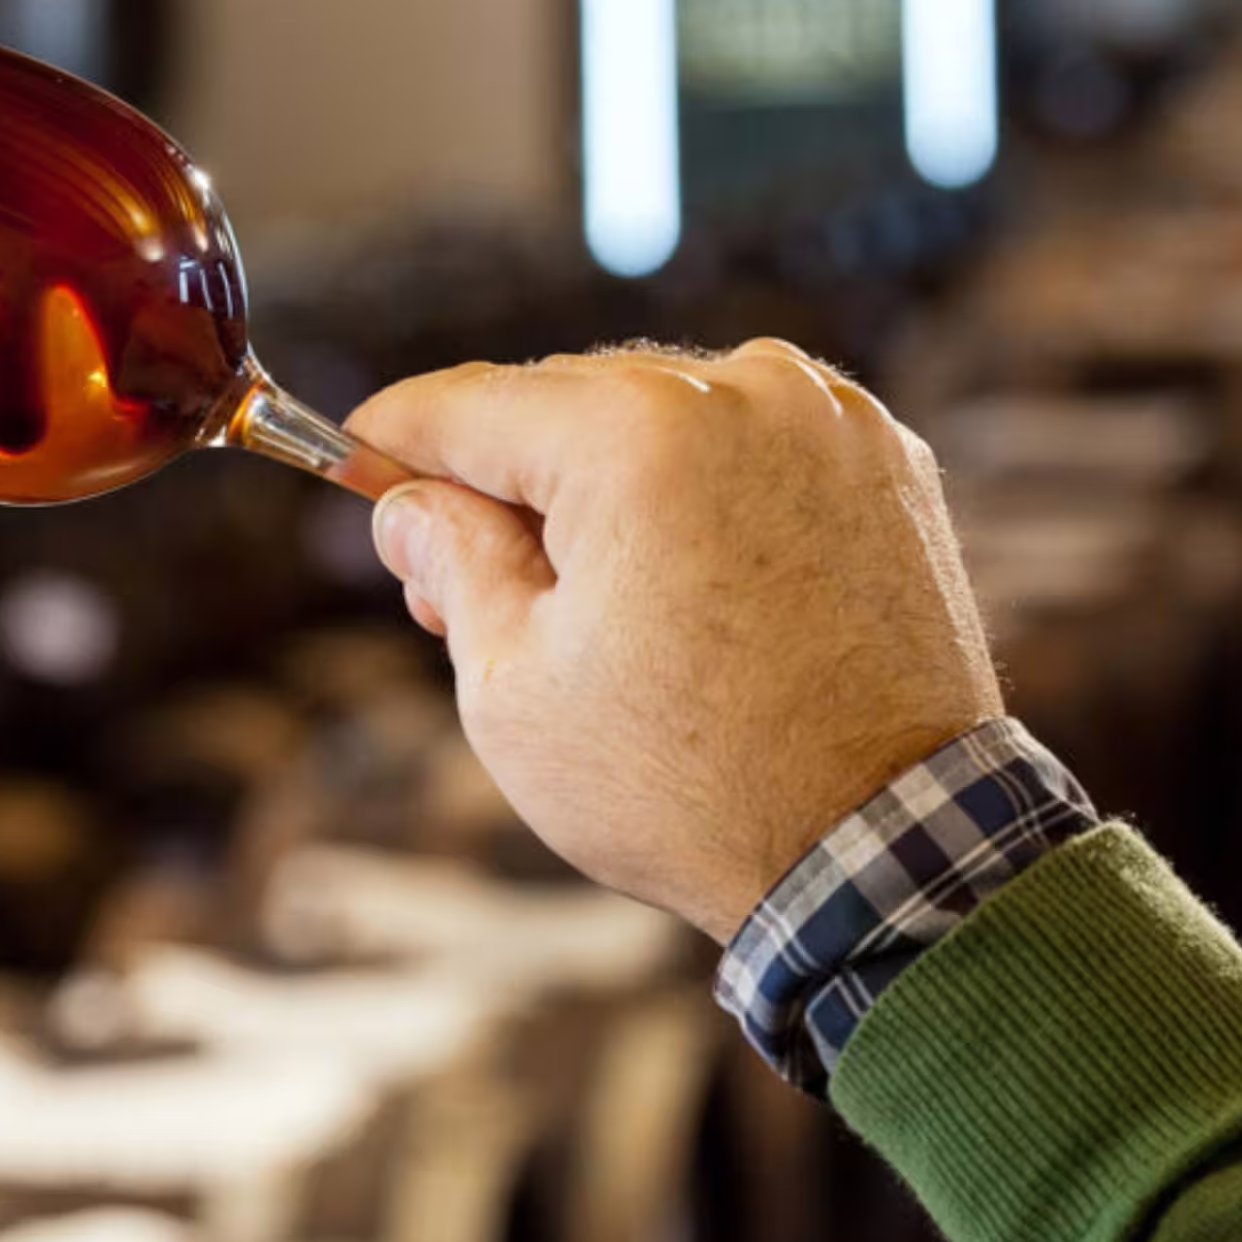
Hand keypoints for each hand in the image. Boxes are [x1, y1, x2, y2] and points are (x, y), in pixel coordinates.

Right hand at [345, 341, 1002, 941]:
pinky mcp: (886, 459)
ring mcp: (828, 417)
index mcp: (633, 433)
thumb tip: (411, 503)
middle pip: (562, 405)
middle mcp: (740, 390)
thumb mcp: (513, 685)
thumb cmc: (690, 784)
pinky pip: (748, 443)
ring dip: (597, 483)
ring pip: (657, 416)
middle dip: (497, 482)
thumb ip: (449, 562)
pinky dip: (694, 488)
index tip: (354, 455)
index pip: (469, 404)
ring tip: (571, 598)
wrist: (886, 851)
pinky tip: (672, 577)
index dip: (393, 435)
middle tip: (450, 581)